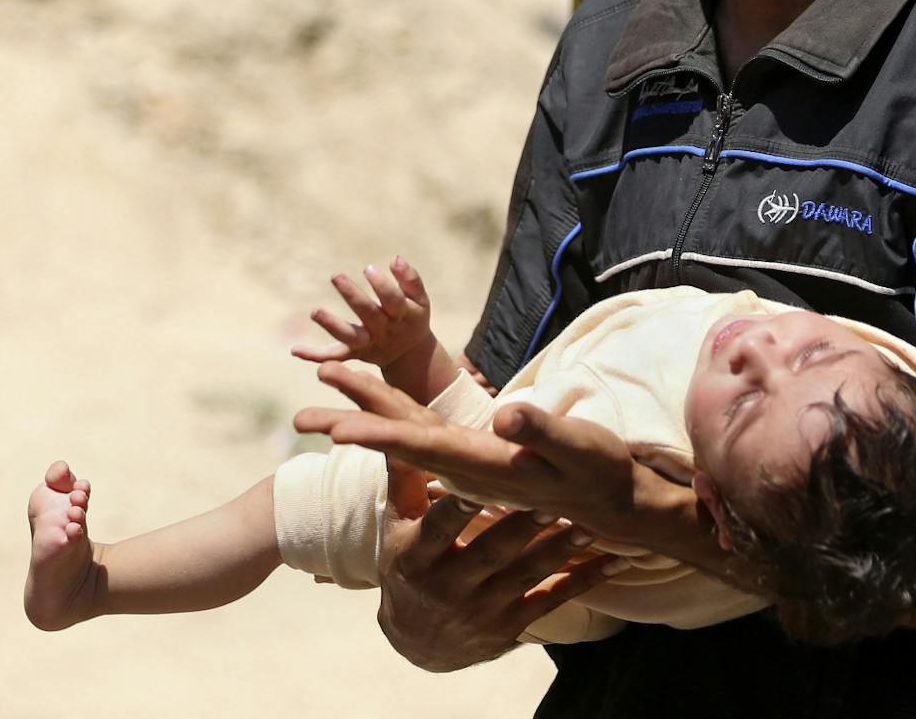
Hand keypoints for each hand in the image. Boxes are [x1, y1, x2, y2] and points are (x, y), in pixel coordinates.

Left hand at [292, 257, 436, 371]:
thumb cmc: (412, 317)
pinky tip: (295, 349)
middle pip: (368, 314)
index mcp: (402, 315)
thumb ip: (410, 278)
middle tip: (336, 276)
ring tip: (314, 311)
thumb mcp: (420, 299)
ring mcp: (368, 343)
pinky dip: (315, 355)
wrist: (410, 355)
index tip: (367, 268)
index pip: (393, 300)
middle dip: (352, 296)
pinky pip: (335, 355)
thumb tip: (394, 258)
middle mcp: (384, 330)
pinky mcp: (354, 353)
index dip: (381, 285)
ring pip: (349, 336)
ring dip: (332, 325)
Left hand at [294, 364, 717, 565]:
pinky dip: (398, 426)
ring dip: (367, 421)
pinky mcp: (479, 462)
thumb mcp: (580, 449)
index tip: (335, 429)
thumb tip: (506, 416)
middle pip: (399, 442)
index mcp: (483, 464)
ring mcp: (471, 466)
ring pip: (408, 440)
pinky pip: (427, 442)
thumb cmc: (601, 473)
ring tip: (326, 408)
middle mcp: (467, 467)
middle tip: (300, 415)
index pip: (420, 446)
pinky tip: (380, 422)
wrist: (615, 506)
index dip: (377, 435)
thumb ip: (542, 431)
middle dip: (352, 424)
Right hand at [375, 495, 619, 671]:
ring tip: (589, 525)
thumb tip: (396, 433)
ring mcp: (482, 610)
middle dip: (520, 527)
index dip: (457, 509)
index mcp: (417, 557)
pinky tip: (614, 561)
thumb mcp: (397, 527)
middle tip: (551, 497)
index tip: (476, 483)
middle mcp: (449, 588)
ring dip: (558, 551)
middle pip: (489, 553)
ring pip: (525, 577)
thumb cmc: (408, 564)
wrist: (416, 641)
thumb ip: (405, 480)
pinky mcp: (511, 626)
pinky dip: (585, 582)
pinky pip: (551, 601)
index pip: (438, 530)